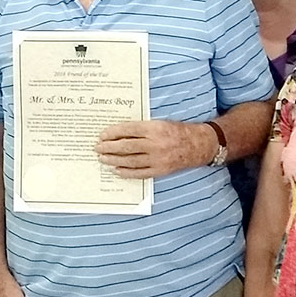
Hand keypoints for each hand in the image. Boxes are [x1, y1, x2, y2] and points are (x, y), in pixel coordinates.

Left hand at [95, 120, 212, 178]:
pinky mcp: (160, 170)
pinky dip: (127, 172)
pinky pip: (140, 173)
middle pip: (126, 146)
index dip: (113, 133)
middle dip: (109, 147)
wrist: (198, 145)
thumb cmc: (177, 131)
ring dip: (114, 160)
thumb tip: (119, 134)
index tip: (102, 135)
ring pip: (130, 161)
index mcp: (155, 128)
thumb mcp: (159, 123)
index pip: (128, 130)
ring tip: (103, 159)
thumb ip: (141, 128)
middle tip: (97, 148)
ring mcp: (158, 159)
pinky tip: (117, 170)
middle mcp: (155, 144)